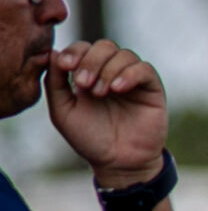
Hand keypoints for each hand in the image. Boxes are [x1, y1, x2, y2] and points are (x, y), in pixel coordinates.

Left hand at [47, 40, 167, 187]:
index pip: (83, 48)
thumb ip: (54, 83)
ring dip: (108, 70)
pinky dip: (130, 74)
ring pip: (124, 55)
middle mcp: (112, 73)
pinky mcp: (152, 90)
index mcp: (90, 74)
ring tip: (100, 93)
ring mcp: (133, 81)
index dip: (75, 52)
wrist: (119, 163)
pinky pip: (144, 70)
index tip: (65, 66)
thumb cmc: (90, 140)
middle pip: (104, 46)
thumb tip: (52, 52)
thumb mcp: (63, 111)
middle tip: (83, 84)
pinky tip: (118, 89)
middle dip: (91, 61)